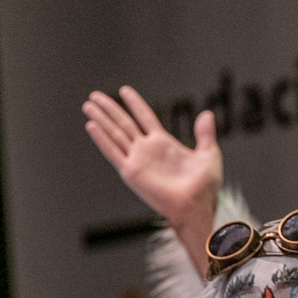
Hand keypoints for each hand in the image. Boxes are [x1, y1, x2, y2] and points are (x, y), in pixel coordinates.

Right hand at [84, 86, 222, 275]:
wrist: (196, 207)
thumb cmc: (204, 187)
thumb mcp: (209, 155)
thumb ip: (205, 134)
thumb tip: (207, 114)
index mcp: (163, 143)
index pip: (145, 117)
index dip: (135, 103)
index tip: (124, 90)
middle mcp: (147, 150)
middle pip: (124, 123)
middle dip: (110, 108)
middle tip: (94, 95)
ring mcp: (137, 160)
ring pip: (115, 134)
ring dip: (101, 119)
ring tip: (88, 105)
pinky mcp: (131, 172)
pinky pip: (113, 152)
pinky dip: (102, 139)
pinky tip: (92, 126)